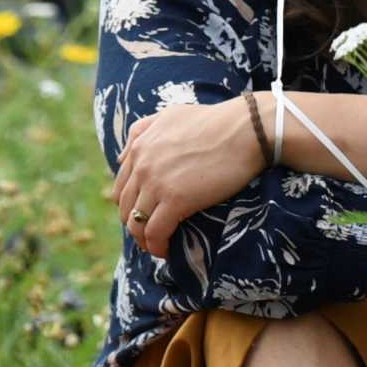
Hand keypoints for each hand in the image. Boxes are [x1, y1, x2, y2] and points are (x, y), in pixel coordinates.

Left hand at [113, 96, 267, 259]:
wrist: (245, 129)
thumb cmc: (216, 121)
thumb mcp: (170, 115)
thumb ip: (142, 131)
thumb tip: (123, 157)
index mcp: (140, 146)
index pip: (121, 187)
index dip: (131, 206)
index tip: (147, 214)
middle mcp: (142, 165)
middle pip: (125, 209)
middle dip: (136, 224)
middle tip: (154, 233)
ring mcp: (156, 183)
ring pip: (136, 224)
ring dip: (145, 240)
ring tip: (159, 247)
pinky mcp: (175, 200)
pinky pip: (155, 233)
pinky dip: (157, 246)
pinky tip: (167, 251)